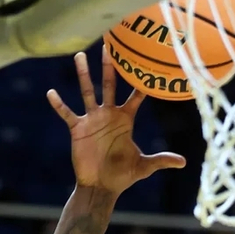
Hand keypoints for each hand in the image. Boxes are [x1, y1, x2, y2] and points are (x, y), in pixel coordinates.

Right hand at [47, 48, 185, 197]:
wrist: (101, 187)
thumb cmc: (122, 177)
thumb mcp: (143, 167)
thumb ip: (161, 160)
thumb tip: (183, 162)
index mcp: (125, 120)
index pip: (135, 97)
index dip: (140, 84)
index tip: (144, 64)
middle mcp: (108, 115)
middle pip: (109, 85)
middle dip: (109, 67)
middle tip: (108, 46)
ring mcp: (92, 120)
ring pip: (87, 91)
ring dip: (84, 75)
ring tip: (79, 56)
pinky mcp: (78, 129)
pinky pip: (67, 113)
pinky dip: (59, 104)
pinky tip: (51, 93)